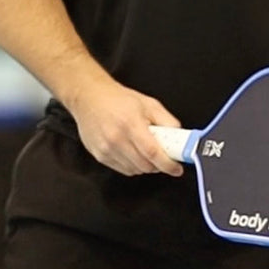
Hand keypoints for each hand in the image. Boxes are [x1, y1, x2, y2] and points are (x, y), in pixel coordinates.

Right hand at [67, 78, 184, 176]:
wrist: (90, 97)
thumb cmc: (119, 99)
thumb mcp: (149, 104)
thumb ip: (166, 121)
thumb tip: (179, 136)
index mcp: (131, 124)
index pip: (153, 152)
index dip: (168, 164)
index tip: (177, 168)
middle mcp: (117, 139)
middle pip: (145, 165)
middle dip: (159, 165)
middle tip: (164, 157)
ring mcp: (106, 149)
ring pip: (135, 170)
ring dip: (146, 166)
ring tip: (147, 152)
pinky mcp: (99, 156)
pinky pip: (123, 169)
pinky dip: (133, 166)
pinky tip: (134, 153)